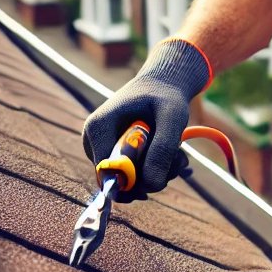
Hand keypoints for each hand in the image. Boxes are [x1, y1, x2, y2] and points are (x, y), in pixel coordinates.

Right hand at [81, 38, 211, 196]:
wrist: (163, 85)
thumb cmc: (166, 96)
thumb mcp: (173, 117)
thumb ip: (163, 150)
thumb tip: (151, 186)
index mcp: (98, 127)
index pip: (107, 171)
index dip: (136, 180)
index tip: (163, 174)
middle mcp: (93, 142)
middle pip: (118, 180)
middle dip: (152, 175)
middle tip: (178, 160)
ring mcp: (102, 151)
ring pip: (130, 181)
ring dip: (158, 172)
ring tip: (178, 152)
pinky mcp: (114, 157)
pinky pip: (134, 176)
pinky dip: (156, 169)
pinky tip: (171, 155)